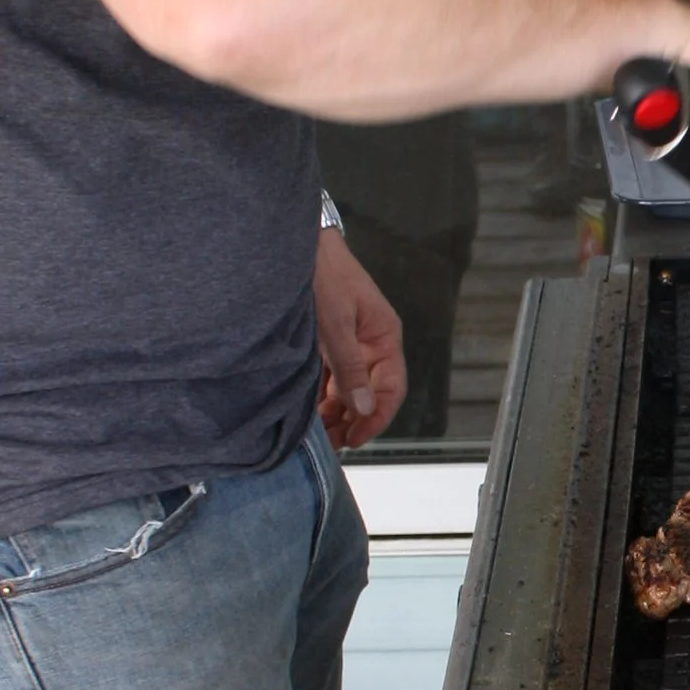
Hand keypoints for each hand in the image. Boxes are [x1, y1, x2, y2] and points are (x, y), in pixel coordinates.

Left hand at [315, 228, 406, 449]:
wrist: (299, 245)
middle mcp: (370, 344)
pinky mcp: (329, 342)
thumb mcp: (336, 323)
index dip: (376, 417)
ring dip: (336, 412)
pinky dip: (322, 396)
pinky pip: (331, 377)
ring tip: (320, 435)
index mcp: (384, 337)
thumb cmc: (323, 274)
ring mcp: (350, 343)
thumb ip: (349, 367)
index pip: (391, 389)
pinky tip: (310, 412)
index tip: (356, 438)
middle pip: (369, 393)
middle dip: (353, 420)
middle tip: (333, 444)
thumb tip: (363, 407)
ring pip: (349, 388)